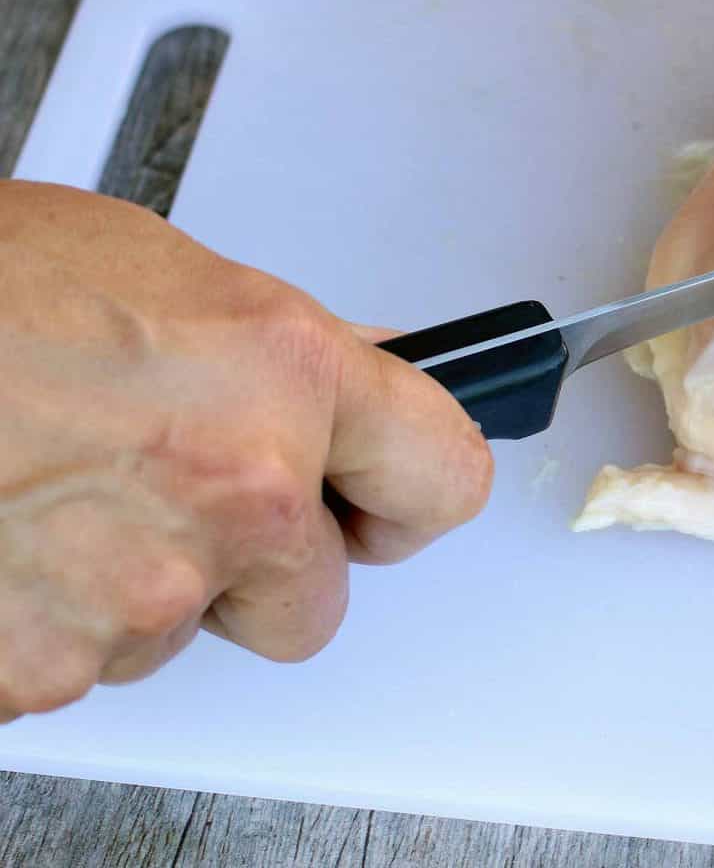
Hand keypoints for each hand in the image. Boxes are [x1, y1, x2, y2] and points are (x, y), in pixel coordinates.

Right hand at [0, 183, 491, 720]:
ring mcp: (145, 590)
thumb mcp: (166, 273)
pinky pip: (82, 668)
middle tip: (170, 498)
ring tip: (54, 492)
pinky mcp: (50, 667)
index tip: (383, 502)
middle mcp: (240, 490)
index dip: (407, 496)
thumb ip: (281, 349)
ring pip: (184, 634)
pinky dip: (47, 622)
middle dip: (257, 567)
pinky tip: (11, 539)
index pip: (443, 475)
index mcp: (286, 375)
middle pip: (314, 598)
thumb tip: (367, 374)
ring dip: (138, 587)